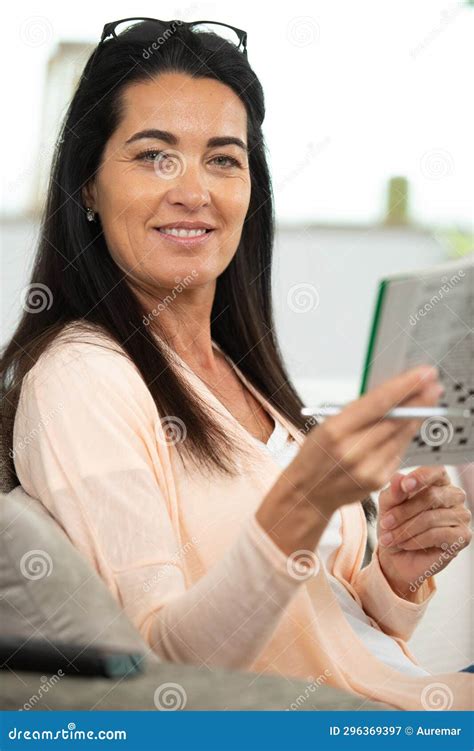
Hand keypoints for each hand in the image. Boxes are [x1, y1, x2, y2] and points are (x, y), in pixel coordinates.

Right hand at [290, 364, 442, 515]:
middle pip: (395, 420)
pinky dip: (406, 436)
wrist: (308, 492)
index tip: (423, 374)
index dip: (404, 386)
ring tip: (429, 400)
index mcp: (335, 430)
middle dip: (418, 400)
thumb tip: (393, 393)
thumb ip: (358, 412)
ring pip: (401, 436)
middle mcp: (352, 450)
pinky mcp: (377, 480)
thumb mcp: (328, 425)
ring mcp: (366, 468)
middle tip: (434, 384)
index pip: (377, 403)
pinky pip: (398, 452)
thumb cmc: (317, 453)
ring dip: (418, 417)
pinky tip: (412, 424)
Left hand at [376, 466, 471, 600]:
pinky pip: (438, 535)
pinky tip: (405, 544)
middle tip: (385, 523)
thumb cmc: (395, 525)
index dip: (421, 477)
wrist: (397, 557)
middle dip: (403, 512)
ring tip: (390, 538)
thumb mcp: (388, 506)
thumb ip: (394, 492)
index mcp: (438, 482)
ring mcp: (461, 516)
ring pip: (431, 518)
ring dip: (405, 530)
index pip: (436, 471)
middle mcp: (454, 496)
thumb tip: (398, 478)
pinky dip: (417, 540)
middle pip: (431, 496)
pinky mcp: (463, 536)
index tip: (404, 485)